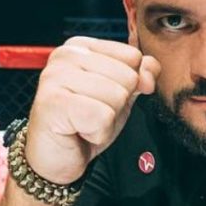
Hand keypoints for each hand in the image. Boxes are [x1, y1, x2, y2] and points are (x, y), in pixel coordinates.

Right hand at [25, 36, 159, 183]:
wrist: (54, 158)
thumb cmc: (83, 123)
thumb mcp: (119, 95)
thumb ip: (139, 75)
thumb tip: (152, 69)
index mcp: (81, 47)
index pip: (132, 56)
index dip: (128, 85)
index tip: (103, 98)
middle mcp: (65, 55)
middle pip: (128, 77)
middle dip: (118, 105)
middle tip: (92, 113)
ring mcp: (56, 77)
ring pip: (117, 96)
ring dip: (107, 121)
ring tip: (84, 123)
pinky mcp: (54, 102)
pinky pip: (102, 117)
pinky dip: (97, 133)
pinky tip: (79, 131)